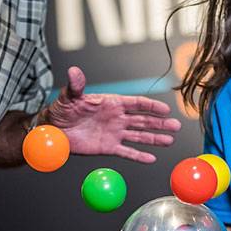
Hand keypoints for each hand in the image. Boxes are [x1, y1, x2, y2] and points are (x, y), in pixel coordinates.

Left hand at [40, 66, 178, 163]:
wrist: (53, 130)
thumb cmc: (61, 110)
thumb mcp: (69, 97)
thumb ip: (76, 86)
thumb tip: (74, 71)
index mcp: (111, 103)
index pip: (136, 104)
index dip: (151, 107)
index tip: (166, 110)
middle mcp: (116, 118)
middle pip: (143, 120)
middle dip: (160, 123)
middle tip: (176, 126)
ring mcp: (114, 133)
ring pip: (139, 135)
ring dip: (155, 138)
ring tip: (170, 141)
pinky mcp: (108, 147)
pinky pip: (127, 152)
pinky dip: (139, 156)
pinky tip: (152, 158)